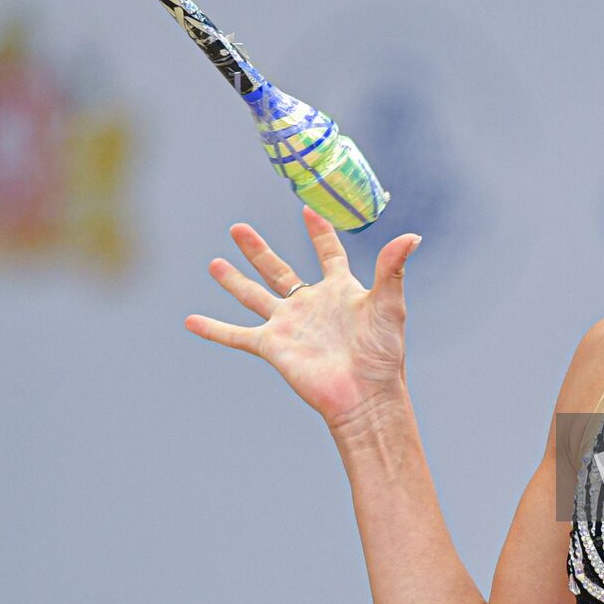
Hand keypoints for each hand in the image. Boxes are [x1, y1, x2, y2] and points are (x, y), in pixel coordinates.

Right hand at [185, 205, 422, 430]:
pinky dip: (213, 328)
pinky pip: (237, 334)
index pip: (328, 253)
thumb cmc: (382, 353)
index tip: (308, 208)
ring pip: (254, 295)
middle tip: (238, 227)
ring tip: (213, 262)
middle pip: (278, 269)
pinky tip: (191, 320)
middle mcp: (311, 304)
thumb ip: (393, 268)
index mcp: (340, 289)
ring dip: (233, 279)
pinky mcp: (273, 346)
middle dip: (258, 249)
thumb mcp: (389, 304)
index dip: (320, 232)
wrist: (364, 395)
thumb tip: (412, 236)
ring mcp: (289, 325)